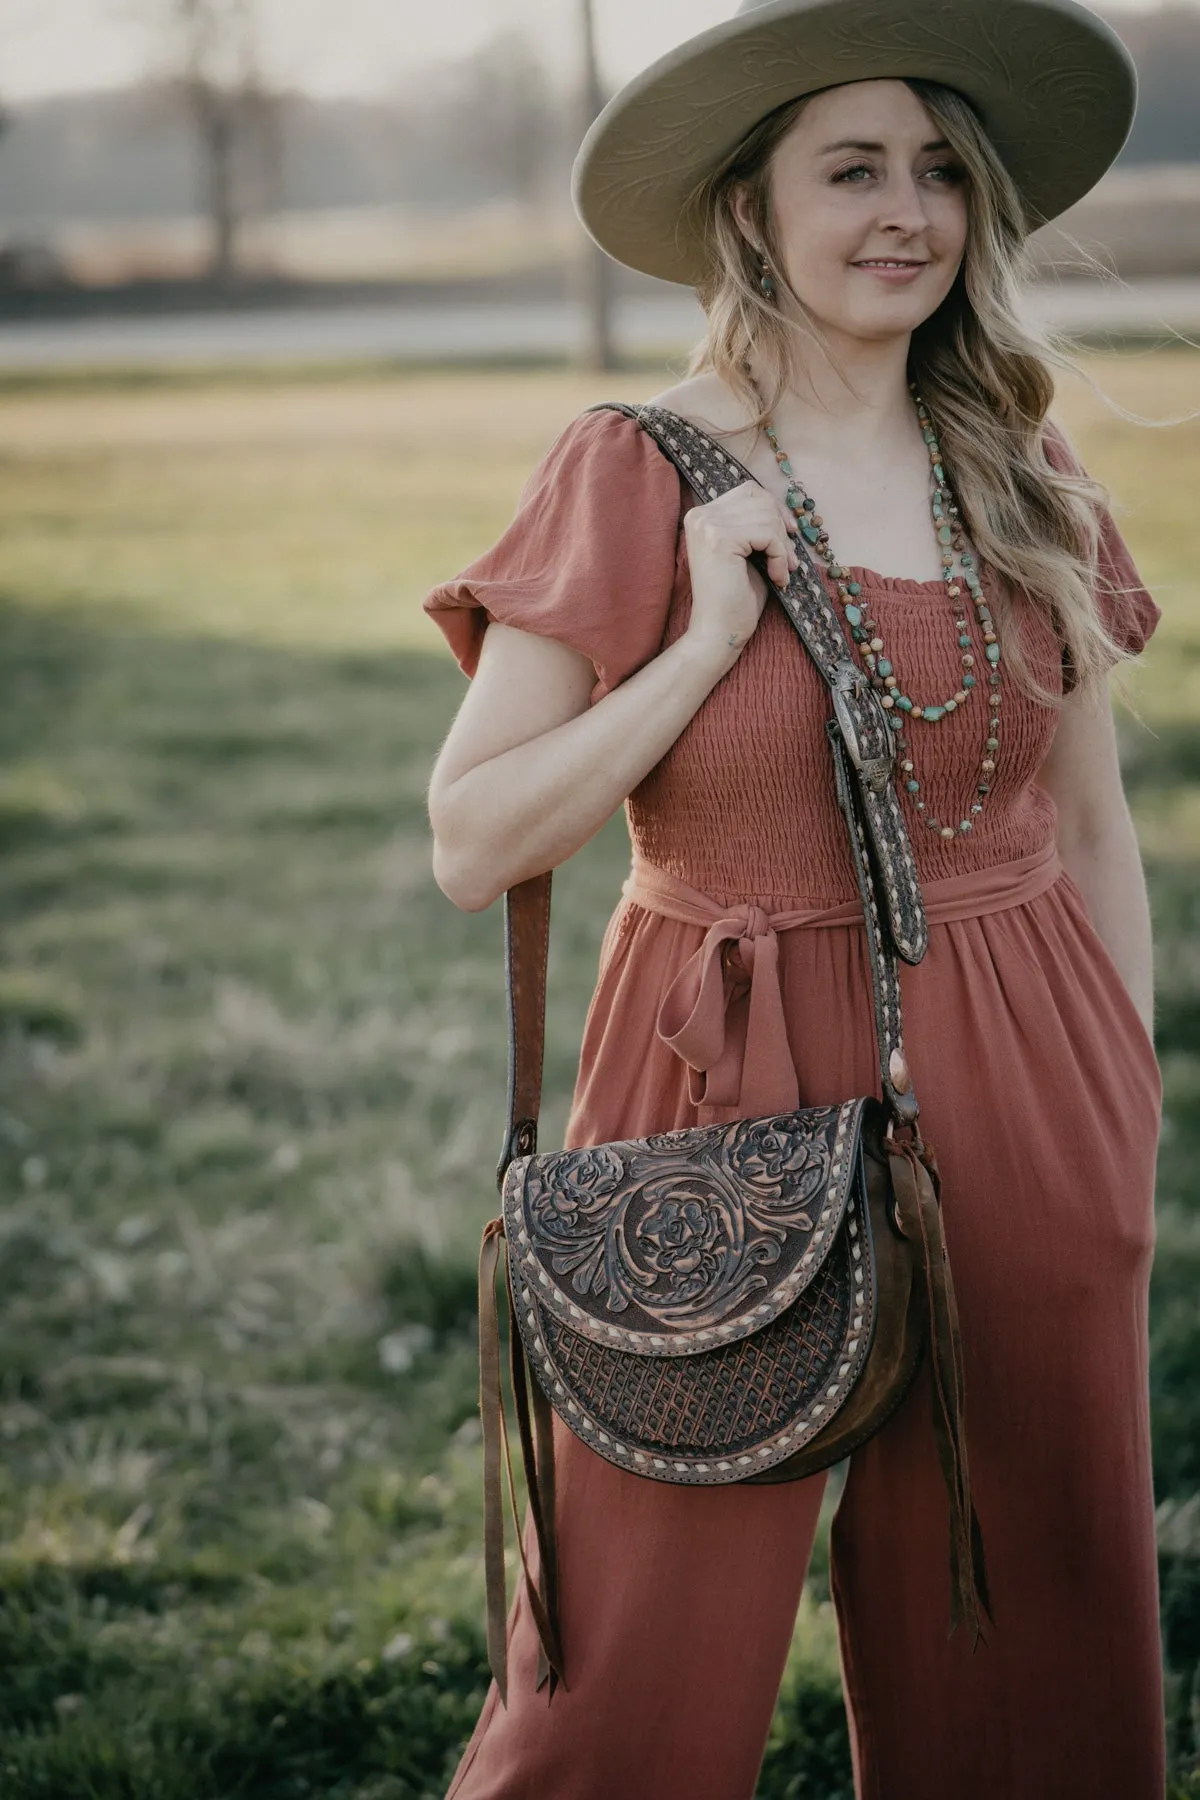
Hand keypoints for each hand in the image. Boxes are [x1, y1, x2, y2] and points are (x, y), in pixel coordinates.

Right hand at [682, 481, 798, 667]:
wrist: (718, 631)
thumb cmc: (736, 597)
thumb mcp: (747, 550)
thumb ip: (755, 524)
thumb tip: (783, 507)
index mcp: (701, 515)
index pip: (748, 491)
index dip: (774, 509)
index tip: (789, 534)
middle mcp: (699, 514)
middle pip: (759, 499)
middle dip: (781, 529)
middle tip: (789, 560)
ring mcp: (707, 525)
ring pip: (766, 517)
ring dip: (783, 547)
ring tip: (782, 572)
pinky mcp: (719, 539)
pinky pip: (767, 535)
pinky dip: (780, 557)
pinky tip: (778, 579)